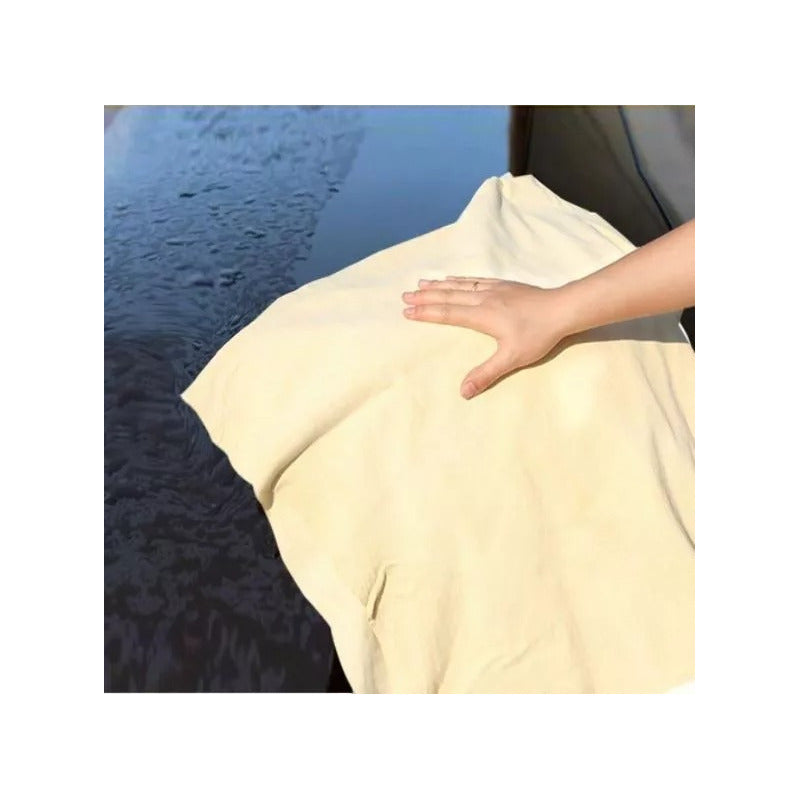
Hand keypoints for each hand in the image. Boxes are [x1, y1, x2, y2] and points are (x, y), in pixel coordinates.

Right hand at [402, 276, 570, 398]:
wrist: (563, 308)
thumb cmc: (539, 334)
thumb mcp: (512, 358)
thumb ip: (486, 374)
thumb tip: (463, 392)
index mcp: (482, 316)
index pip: (447, 314)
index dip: (426, 313)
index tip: (407, 312)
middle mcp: (484, 299)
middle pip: (449, 296)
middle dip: (425, 297)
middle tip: (405, 295)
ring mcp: (494, 290)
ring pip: (460, 286)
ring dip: (438, 285)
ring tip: (421, 284)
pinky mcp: (505, 286)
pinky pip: (475, 280)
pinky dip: (459, 279)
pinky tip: (453, 278)